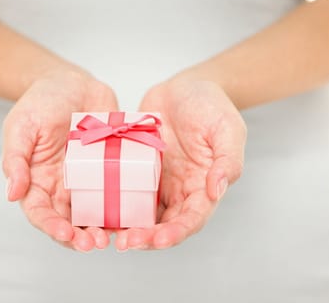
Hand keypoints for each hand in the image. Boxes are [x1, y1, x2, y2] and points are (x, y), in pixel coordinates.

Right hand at [2, 69, 117, 250]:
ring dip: (103, 228)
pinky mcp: (110, 167)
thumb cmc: (40, 102)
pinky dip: (124, 205)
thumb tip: (12, 194)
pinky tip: (134, 214)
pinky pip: (118, 190)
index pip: (41, 212)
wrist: (70, 82)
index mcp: (38, 180)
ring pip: (95, 212)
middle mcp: (63, 185)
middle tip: (95, 243)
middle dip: (80, 237)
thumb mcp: (21, 126)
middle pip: (69, 220)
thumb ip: (16, 159)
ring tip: (114, 238)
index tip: (65, 234)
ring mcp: (88, 179)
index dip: (51, 227)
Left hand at [115, 79, 245, 249]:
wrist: (185, 87)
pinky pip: (127, 190)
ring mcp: (157, 180)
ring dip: (130, 228)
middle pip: (166, 224)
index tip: (160, 239)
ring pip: (144, 214)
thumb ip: (228, 159)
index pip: (193, 218)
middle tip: (128, 243)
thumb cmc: (211, 105)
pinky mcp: (138, 169)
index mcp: (204, 185)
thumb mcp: (227, 128)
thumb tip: (217, 190)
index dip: (178, 232)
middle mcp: (181, 189)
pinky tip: (100, 210)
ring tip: (112, 235)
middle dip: (149, 238)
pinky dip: (117, 204)